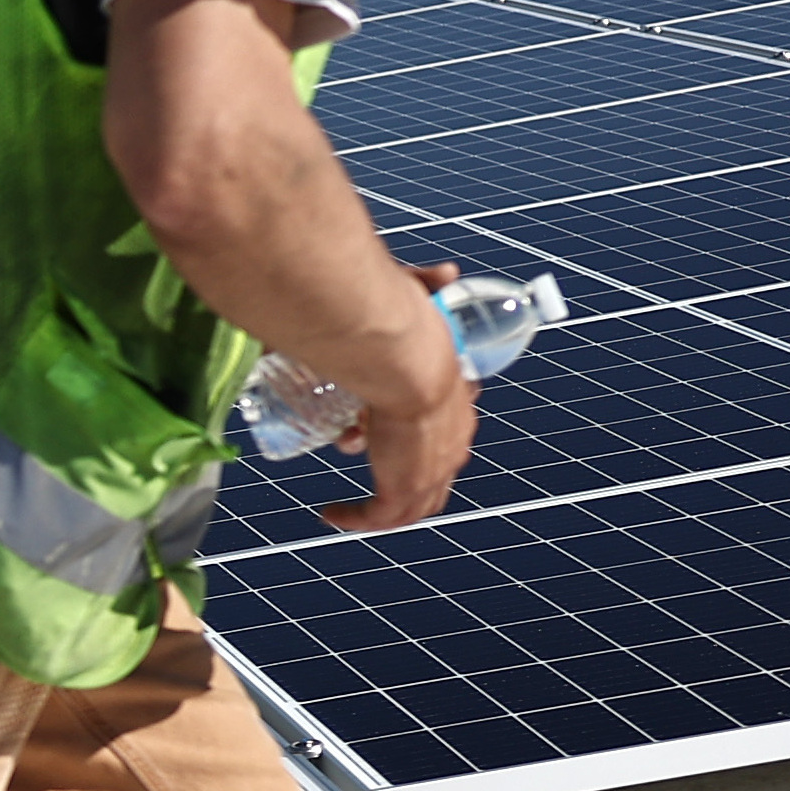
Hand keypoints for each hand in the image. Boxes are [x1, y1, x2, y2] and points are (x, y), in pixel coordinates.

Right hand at [320, 261, 472, 533]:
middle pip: (434, 472)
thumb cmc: (409, 330)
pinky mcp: (404, 487)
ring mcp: (431, 470)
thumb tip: (447, 271)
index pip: (449, 432)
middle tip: (362, 458)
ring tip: (349, 505)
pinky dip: (356, 519)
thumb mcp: (420, 305)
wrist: (405, 360)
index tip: (383, 425)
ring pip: (412, 503)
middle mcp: (452, 443)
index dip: (418, 435)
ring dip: (379, 505)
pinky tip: (332, 514)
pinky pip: (381, 517)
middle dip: (397, 471)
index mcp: (457, 404)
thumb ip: (426, 283)